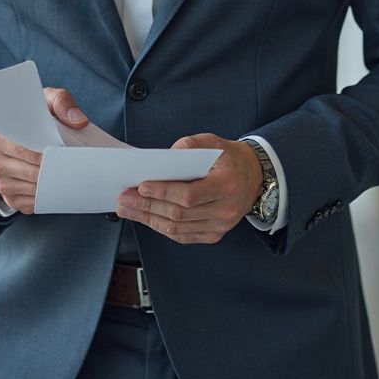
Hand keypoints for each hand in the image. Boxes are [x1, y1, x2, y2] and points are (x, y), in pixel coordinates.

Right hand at [0, 87, 87, 214]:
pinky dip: (46, 196)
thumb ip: (62, 103)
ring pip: (32, 188)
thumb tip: (79, 121)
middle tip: (72, 163)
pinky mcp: (9, 198)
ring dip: (51, 183)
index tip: (62, 149)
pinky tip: (56, 184)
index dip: (45, 150)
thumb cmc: (33, 118)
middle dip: (53, 168)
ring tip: (67, 171)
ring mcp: (0, 182)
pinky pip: (30, 203)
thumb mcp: (46, 102)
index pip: (23, 147)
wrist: (19, 135)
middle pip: (30, 170)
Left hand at [116, 134, 262, 244]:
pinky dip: (161, 227)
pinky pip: (183, 236)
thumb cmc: (230, 159)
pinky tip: (146, 218)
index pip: (190, 194)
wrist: (254, 177)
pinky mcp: (214, 234)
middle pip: (179, 214)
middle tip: (124, 199)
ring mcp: (220, 226)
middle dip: (147, 207)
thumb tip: (166, 156)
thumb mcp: (214, 142)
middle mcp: (225, 210)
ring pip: (178, 229)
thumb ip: (191, 144)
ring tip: (128, 209)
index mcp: (226, 185)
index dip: (164, 192)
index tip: (142, 186)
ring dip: (149, 219)